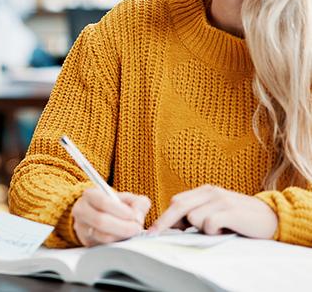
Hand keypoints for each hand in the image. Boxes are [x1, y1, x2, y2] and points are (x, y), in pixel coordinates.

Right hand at [72, 187, 150, 246]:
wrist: (98, 213)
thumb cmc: (114, 205)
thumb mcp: (127, 198)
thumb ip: (138, 203)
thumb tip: (138, 218)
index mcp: (89, 195)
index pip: (103, 202)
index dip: (121, 211)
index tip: (134, 216)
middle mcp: (81, 211)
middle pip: (101, 221)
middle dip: (123, 227)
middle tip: (137, 228)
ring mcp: (82, 228)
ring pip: (102, 236)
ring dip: (121, 236)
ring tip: (132, 233)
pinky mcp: (87, 243)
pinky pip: (104, 247)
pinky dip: (118, 245)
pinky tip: (125, 239)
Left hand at [149, 185, 277, 238]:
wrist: (272, 217)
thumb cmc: (241, 218)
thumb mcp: (216, 211)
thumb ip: (197, 213)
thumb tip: (174, 226)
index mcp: (205, 191)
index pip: (177, 201)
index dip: (164, 216)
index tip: (152, 230)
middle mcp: (210, 192)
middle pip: (178, 205)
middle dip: (165, 222)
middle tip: (155, 234)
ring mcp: (220, 200)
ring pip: (193, 217)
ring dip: (201, 229)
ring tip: (217, 230)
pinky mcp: (230, 211)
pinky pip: (209, 223)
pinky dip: (212, 231)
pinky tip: (224, 231)